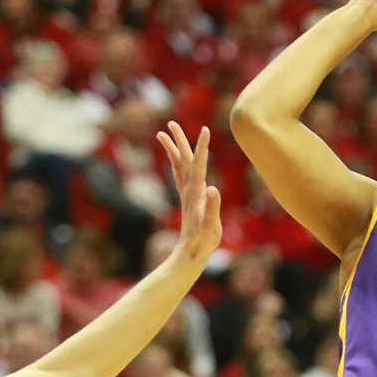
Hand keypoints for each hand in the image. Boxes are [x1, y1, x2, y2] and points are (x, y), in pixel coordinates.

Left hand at [156, 121, 222, 261]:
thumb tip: (213, 189)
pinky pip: (179, 175)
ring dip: (172, 148)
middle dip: (178, 141)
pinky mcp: (187, 199)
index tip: (204, 129)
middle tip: (171, 122)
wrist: (190, 254)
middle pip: (182, 160)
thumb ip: (212, 208)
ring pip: (177, 165)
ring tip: (164, 133)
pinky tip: (176, 159)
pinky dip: (176, 162)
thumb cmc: (203, 242)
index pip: (199, 164)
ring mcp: (186, 193)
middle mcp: (188, 190)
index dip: (202, 147)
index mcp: (196, 193)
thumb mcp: (212, 227)